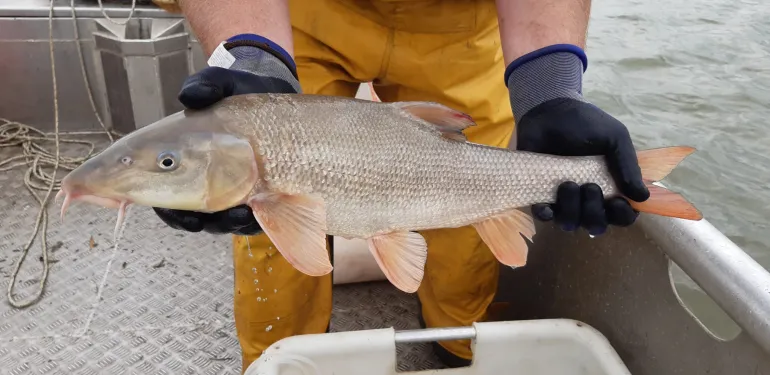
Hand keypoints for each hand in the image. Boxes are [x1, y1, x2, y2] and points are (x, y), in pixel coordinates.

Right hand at [153, 34, 300, 235]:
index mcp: (182, 157)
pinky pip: (248, 219)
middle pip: (185, 212)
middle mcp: (202, 179)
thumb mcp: (221, 83)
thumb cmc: (238, 92)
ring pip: (218, 221)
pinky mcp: (256, 197)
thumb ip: (205, 86)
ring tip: (234, 215)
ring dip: (223, 223)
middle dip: (189, 220)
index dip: (154, 201)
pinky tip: (252, 211)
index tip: (159, 204)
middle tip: (195, 220)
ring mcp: (230, 191)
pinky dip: (247, 220)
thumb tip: (190, 96)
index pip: (159, 188)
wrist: (273, 94)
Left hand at [516, 98, 648, 234]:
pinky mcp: (540, 194)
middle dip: (595, 211)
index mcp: (611, 187)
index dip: (622, 216)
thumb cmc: (586, 124)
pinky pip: (544, 216)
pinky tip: (547, 205)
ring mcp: (564, 198)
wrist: (549, 110)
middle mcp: (589, 198)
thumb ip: (628, 166)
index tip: (617, 201)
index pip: (623, 216)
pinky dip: (546, 214)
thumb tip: (643, 197)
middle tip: (589, 186)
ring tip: (567, 184)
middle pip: (597, 225)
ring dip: (572, 210)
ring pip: (571, 223)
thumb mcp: (615, 139)